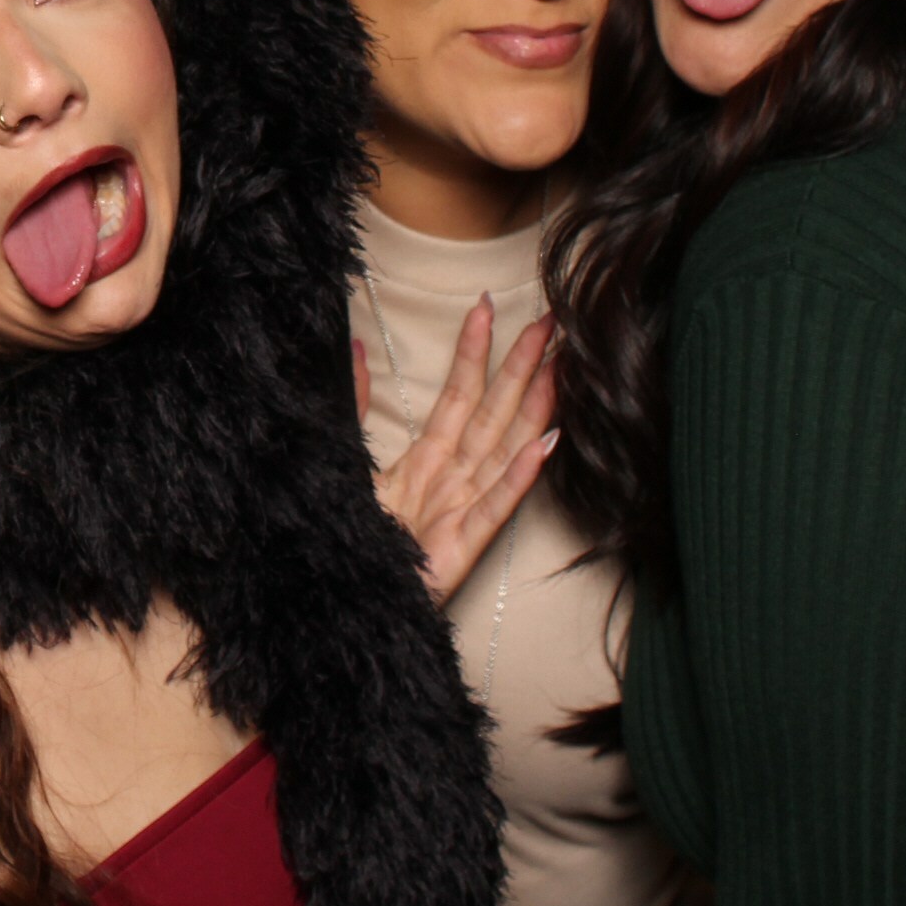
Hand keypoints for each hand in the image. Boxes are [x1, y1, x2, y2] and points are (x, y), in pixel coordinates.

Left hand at [360, 295, 559, 605]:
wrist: (346, 598)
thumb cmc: (355, 536)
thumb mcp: (347, 462)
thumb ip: (354, 406)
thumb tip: (351, 347)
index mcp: (426, 458)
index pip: (458, 393)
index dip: (474, 351)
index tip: (487, 307)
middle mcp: (452, 478)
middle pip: (494, 412)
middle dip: (521, 366)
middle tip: (550, 321)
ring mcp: (462, 510)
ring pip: (505, 449)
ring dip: (534, 409)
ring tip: (558, 370)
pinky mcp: (463, 546)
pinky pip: (494, 507)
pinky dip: (519, 477)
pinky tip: (543, 448)